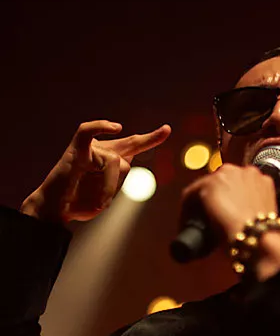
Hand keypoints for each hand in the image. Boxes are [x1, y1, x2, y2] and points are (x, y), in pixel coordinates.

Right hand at [20, 120, 170, 223]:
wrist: (55, 209)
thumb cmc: (78, 205)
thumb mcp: (105, 199)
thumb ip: (116, 182)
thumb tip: (119, 161)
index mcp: (110, 164)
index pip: (133, 148)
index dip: (150, 139)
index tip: (166, 130)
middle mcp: (102, 153)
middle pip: (130, 144)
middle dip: (150, 138)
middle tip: (167, 130)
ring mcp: (90, 150)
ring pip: (117, 161)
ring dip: (111, 186)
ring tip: (101, 202)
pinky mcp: (76, 150)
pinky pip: (88, 131)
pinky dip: (101, 126)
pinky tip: (115, 127)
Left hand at [180, 164, 279, 279]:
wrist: (259, 237)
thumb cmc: (263, 234)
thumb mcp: (262, 215)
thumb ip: (252, 210)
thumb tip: (238, 220)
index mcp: (261, 180)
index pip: (237, 185)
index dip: (228, 201)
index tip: (222, 216)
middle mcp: (245, 171)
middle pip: (221, 184)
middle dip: (213, 201)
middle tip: (207, 221)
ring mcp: (227, 175)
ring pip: (205, 188)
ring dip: (199, 205)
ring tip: (194, 225)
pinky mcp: (210, 184)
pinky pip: (190, 194)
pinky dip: (186, 210)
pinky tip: (185, 224)